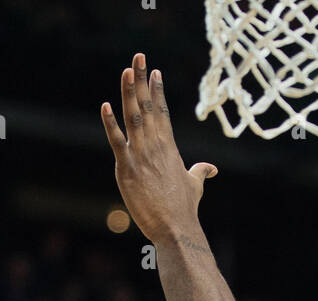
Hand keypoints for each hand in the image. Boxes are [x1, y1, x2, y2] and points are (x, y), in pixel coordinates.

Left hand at [101, 53, 217, 243]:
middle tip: (138, 56)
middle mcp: (155, 146)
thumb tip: (211, 168)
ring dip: (129, 92)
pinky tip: (105, 106)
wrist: (176, 228)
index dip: (157, 90)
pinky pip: (117, 142)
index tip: (154, 70)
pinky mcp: (128, 169)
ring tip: (126, 70)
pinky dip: (110, 124)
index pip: (162, 112)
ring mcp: (141, 156)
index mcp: (169, 147)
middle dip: (142, 80)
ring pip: (133, 117)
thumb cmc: (184, 209)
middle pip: (148, 106)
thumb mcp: (195, 186)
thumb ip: (200, 172)